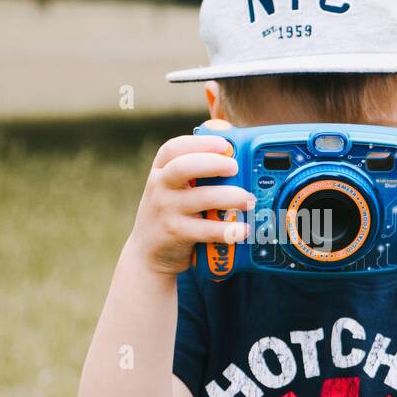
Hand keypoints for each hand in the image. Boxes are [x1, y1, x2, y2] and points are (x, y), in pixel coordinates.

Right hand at [129, 134, 255, 275]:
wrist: (147, 254)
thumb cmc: (168, 215)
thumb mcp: (169, 190)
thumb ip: (192, 174)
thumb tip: (235, 158)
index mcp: (160, 171)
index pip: (173, 148)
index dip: (200, 142)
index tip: (224, 145)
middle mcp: (160, 187)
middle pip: (184, 167)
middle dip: (214, 163)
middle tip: (236, 168)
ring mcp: (166, 210)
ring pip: (202, 198)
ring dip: (231, 196)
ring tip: (249, 200)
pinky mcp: (176, 233)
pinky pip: (206, 229)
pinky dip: (228, 230)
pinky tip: (243, 229)